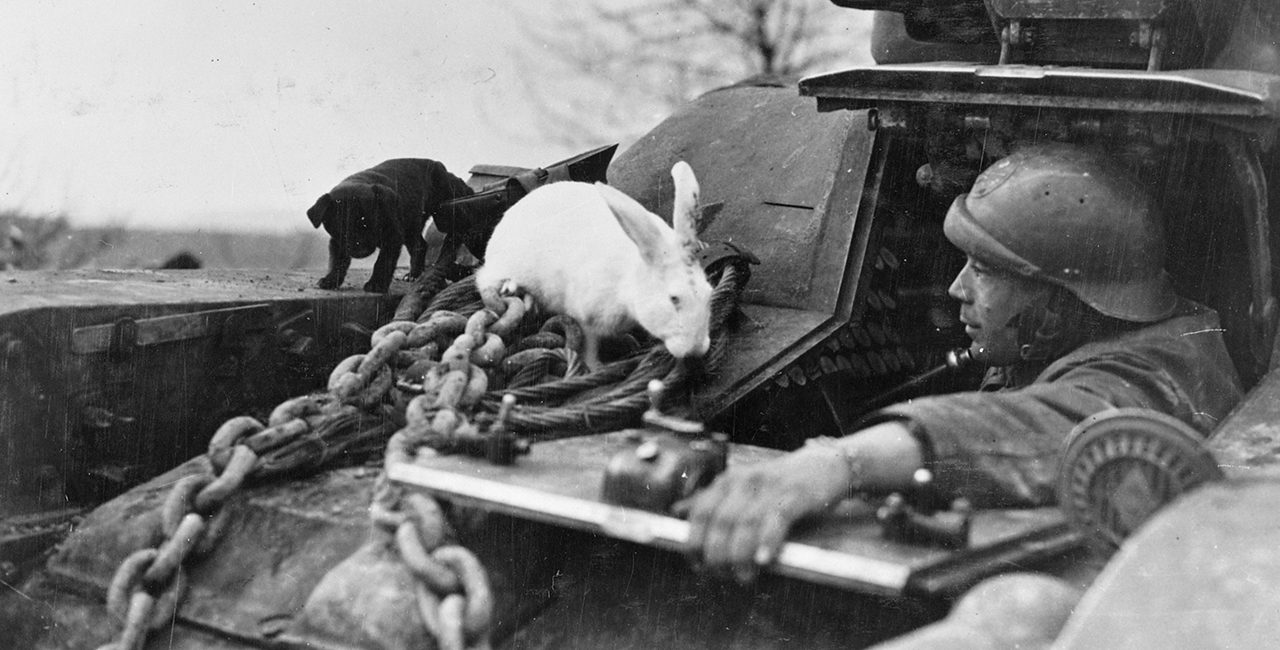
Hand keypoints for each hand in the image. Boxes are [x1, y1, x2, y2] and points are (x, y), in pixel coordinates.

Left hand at [673, 445, 851, 583]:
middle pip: (720, 523)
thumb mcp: (744, 488)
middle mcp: (744, 480)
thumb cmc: (781, 485)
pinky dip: (767, 541)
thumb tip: (678, 512)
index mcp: (728, 481)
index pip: (700, 513)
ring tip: (743, 576)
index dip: (694, 542)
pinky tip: (763, 560)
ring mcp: (770, 486)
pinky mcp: (795, 493)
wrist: (825, 465)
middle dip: (717, 555)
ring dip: (740, 555)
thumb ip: (714, 500)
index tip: (698, 565)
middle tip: (722, 576)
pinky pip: (776, 519)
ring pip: (745, 524)